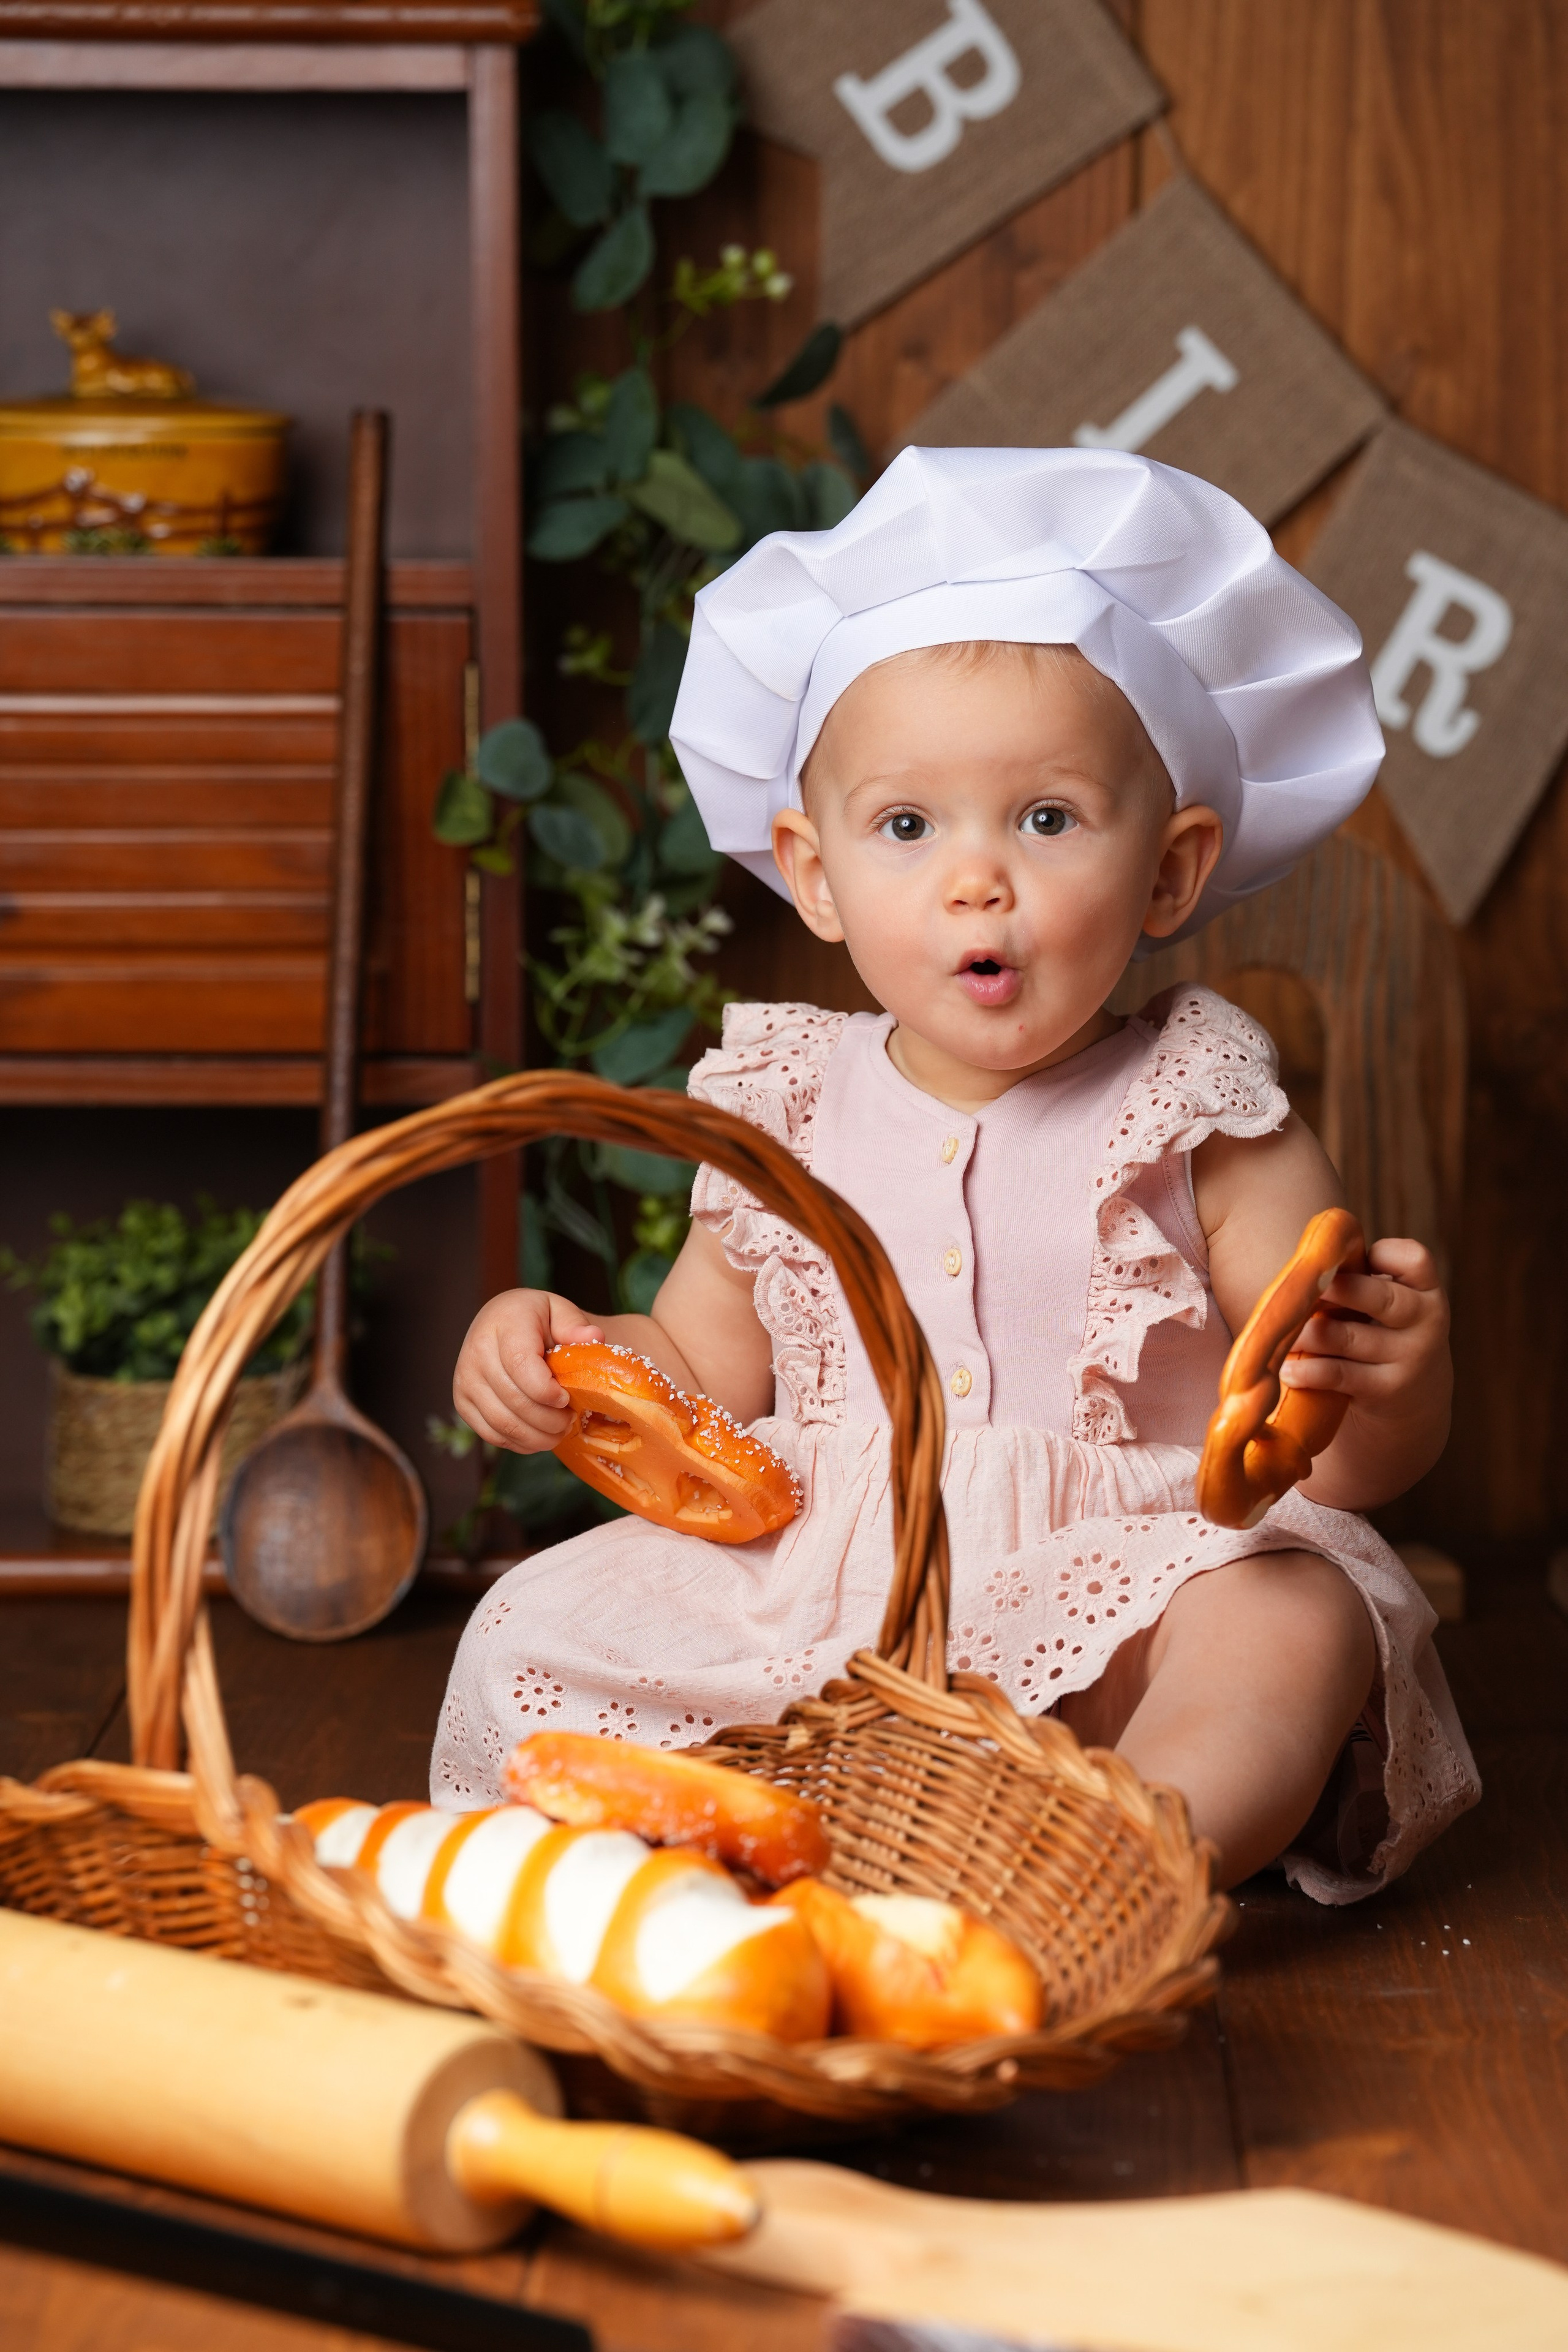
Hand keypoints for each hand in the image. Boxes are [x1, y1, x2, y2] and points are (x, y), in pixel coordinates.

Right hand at [453, 1289, 603, 1453]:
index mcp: (504, 1323)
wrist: (502, 1323)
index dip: (546, 1390)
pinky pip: (492, 1434)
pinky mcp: (463, 1403)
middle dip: (549, 1420)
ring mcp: (465, 1380)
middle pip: (514, 1400)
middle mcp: (477, 1351)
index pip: (520, 1365)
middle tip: (570, 1420)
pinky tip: (539, 1435)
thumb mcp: (559, 1311)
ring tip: (559, 1430)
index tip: (566, 1399)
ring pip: (503, 1423)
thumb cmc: (536, 1319)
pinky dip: (520, 1442)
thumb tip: (593, 1337)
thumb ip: (575, 1324)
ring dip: (537, 1436)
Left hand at [1281, 1237, 1451, 1447]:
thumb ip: (1362, 1283)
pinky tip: (1286, 1369)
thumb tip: (1300, 1270)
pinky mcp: (1388, 1390)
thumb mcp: (1390, 1306)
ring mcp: (1411, 1357)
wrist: (1417, 1400)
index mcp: (1426, 1290)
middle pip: (1378, 1297)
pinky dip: (1307, 1371)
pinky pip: (1339, 1374)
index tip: (1346, 1259)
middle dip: (1335, 1290)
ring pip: (1346, 1337)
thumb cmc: (1386, 1334)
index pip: (1414, 1259)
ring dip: (1305, 1335)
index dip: (1381, 1253)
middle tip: (1299, 1290)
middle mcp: (1427, 1321)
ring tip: (1278, 1334)